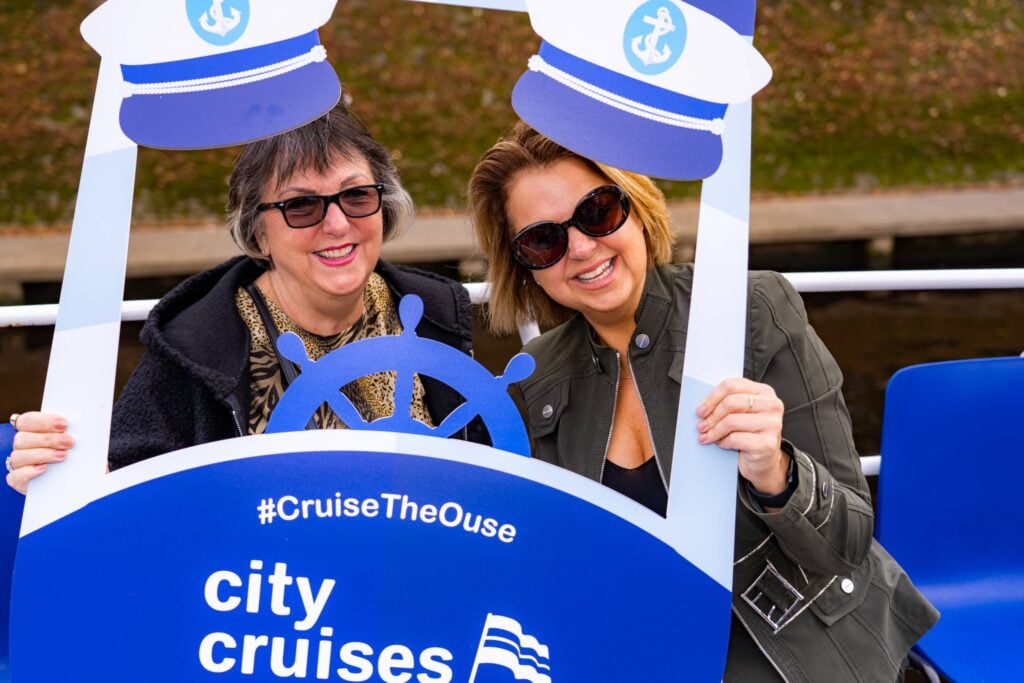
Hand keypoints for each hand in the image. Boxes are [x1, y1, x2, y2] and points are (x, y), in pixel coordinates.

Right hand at [5, 412, 72, 494]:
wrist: (74, 480)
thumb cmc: (75, 456)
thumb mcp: (77, 443)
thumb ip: (76, 433)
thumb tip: (87, 426)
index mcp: (32, 431)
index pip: (27, 421)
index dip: (43, 421)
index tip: (64, 424)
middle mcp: (22, 446)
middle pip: (22, 438)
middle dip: (47, 439)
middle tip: (69, 442)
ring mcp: (19, 464)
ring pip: (19, 456)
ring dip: (42, 454)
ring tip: (63, 456)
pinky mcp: (18, 481)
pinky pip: (15, 476)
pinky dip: (28, 472)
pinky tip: (44, 469)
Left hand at [696, 378, 787, 494]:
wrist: (764, 461)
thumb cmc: (750, 434)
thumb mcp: (741, 413)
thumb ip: (728, 403)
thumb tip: (702, 406)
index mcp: (764, 392)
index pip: (732, 385)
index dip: (711, 398)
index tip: (700, 410)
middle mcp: (771, 405)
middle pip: (731, 402)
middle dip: (711, 416)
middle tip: (700, 426)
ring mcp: (772, 424)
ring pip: (731, 421)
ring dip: (714, 430)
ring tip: (706, 436)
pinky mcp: (768, 443)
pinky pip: (736, 438)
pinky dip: (723, 442)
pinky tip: (720, 443)